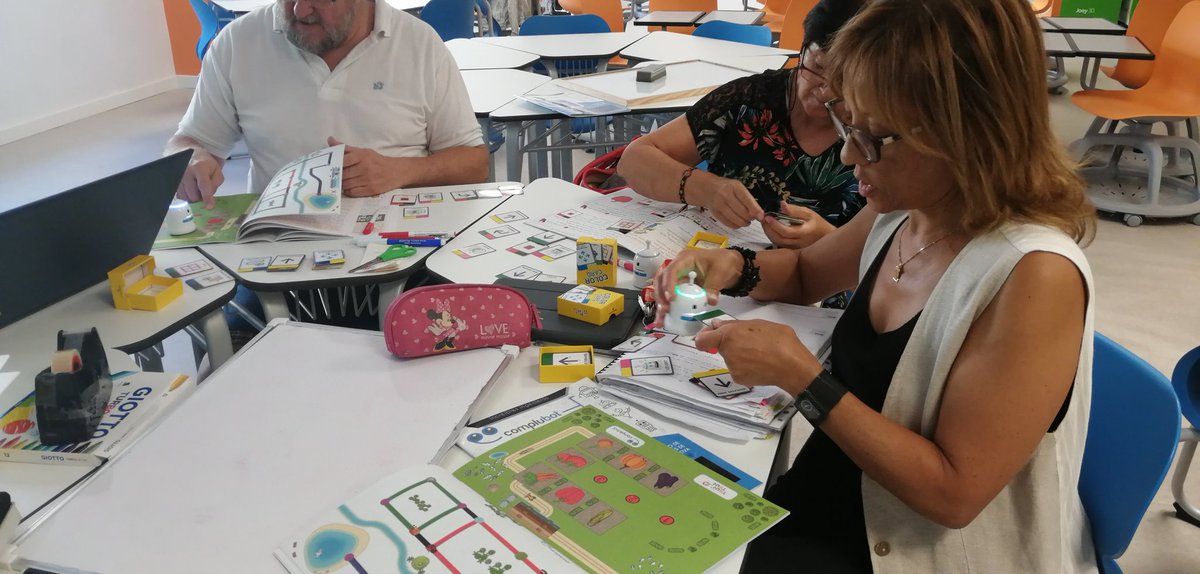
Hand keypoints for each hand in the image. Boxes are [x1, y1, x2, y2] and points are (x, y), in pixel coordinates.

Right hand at [176, 148, 223, 208]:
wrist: (186, 152)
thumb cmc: (203, 162)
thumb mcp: (216, 170)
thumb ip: (216, 183)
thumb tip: (210, 195)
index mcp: (199, 167)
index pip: (203, 185)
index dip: (207, 197)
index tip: (209, 206)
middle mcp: (185, 172)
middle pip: (193, 195)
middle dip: (200, 196)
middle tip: (203, 189)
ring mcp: (176, 177)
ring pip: (185, 198)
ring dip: (193, 196)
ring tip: (196, 186)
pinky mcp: (171, 182)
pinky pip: (179, 196)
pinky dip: (186, 194)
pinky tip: (189, 187)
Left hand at [329, 136, 399, 196]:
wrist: (397, 172)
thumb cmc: (377, 161)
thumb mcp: (363, 151)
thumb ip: (345, 147)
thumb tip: (330, 140)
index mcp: (362, 155)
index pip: (342, 161)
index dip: (335, 165)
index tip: (331, 167)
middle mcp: (365, 167)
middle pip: (343, 174)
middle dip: (337, 176)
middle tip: (335, 176)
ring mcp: (368, 180)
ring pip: (346, 184)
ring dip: (342, 184)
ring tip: (343, 181)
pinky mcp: (371, 190)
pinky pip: (353, 193)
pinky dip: (348, 191)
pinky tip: (350, 187)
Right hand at [652, 248, 742, 326]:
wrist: (730, 265)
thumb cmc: (723, 263)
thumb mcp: (720, 273)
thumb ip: (713, 287)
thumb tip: (710, 301)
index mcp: (686, 258)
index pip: (672, 270)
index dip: (669, 284)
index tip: (672, 299)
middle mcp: (678, 266)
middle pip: (662, 279)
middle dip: (661, 296)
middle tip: (664, 310)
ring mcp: (678, 276)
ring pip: (662, 289)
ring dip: (661, 304)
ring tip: (661, 319)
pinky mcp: (680, 286)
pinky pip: (670, 296)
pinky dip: (668, 307)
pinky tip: (665, 319)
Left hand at [694, 319, 821, 394]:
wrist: (793, 366)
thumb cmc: (779, 340)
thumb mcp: (759, 323)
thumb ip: (735, 324)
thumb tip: (716, 325)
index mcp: (729, 334)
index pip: (702, 340)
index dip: (704, 337)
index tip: (710, 336)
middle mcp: (727, 351)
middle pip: (720, 347)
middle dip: (730, 344)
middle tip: (749, 343)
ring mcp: (732, 367)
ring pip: (731, 358)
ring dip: (741, 355)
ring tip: (760, 353)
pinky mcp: (739, 379)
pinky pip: (739, 369)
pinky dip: (747, 367)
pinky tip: (761, 364)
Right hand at [695, 177, 763, 228]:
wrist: (708, 189)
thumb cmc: (727, 188)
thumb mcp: (738, 188)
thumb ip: (748, 199)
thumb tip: (759, 213)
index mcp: (734, 186)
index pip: (747, 200)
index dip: (755, 210)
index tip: (761, 216)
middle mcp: (725, 194)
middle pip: (741, 211)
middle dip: (750, 217)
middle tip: (753, 218)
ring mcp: (719, 204)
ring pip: (735, 219)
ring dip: (743, 223)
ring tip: (746, 221)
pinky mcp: (715, 213)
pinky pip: (728, 223)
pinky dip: (735, 225)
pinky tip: (738, 222)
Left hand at [761, 201, 835, 248]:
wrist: (824, 236)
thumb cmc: (816, 222)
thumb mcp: (808, 213)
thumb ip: (794, 210)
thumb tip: (781, 204)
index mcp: (804, 232)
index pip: (787, 231)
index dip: (775, 225)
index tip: (767, 216)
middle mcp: (799, 242)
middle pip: (779, 239)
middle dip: (768, 229)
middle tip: (762, 218)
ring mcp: (795, 248)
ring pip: (777, 243)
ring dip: (768, 233)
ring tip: (764, 223)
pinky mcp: (792, 250)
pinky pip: (779, 244)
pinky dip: (772, 237)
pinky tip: (770, 229)